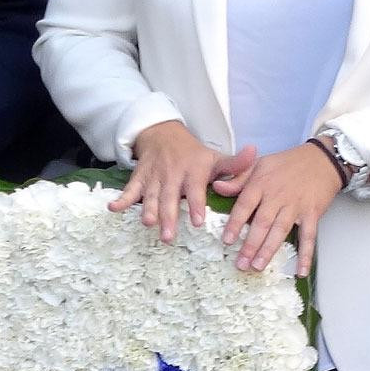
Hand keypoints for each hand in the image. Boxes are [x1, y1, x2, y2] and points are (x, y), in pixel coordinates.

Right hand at [113, 121, 246, 244]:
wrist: (163, 134)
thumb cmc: (194, 154)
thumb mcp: (215, 156)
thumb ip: (235, 163)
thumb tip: (256, 153)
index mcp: (192, 171)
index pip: (195, 190)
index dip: (195, 204)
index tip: (197, 221)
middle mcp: (172, 175)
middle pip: (170, 198)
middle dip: (168, 216)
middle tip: (168, 236)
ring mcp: (154, 177)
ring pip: (150, 196)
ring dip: (148, 211)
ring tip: (148, 224)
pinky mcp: (139, 179)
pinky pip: (129, 189)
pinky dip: (121, 199)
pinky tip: (113, 209)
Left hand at [219, 140, 341, 275]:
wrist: (322, 159)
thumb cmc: (288, 163)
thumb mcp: (259, 164)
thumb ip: (238, 179)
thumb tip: (217, 187)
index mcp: (262, 183)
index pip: (245, 205)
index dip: (235, 223)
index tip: (227, 240)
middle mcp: (277, 196)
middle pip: (262, 223)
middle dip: (251, 245)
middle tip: (241, 263)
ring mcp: (296, 206)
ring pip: (281, 231)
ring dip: (269, 250)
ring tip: (258, 266)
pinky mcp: (312, 213)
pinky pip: (309, 236)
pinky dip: (306, 255)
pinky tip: (301, 271)